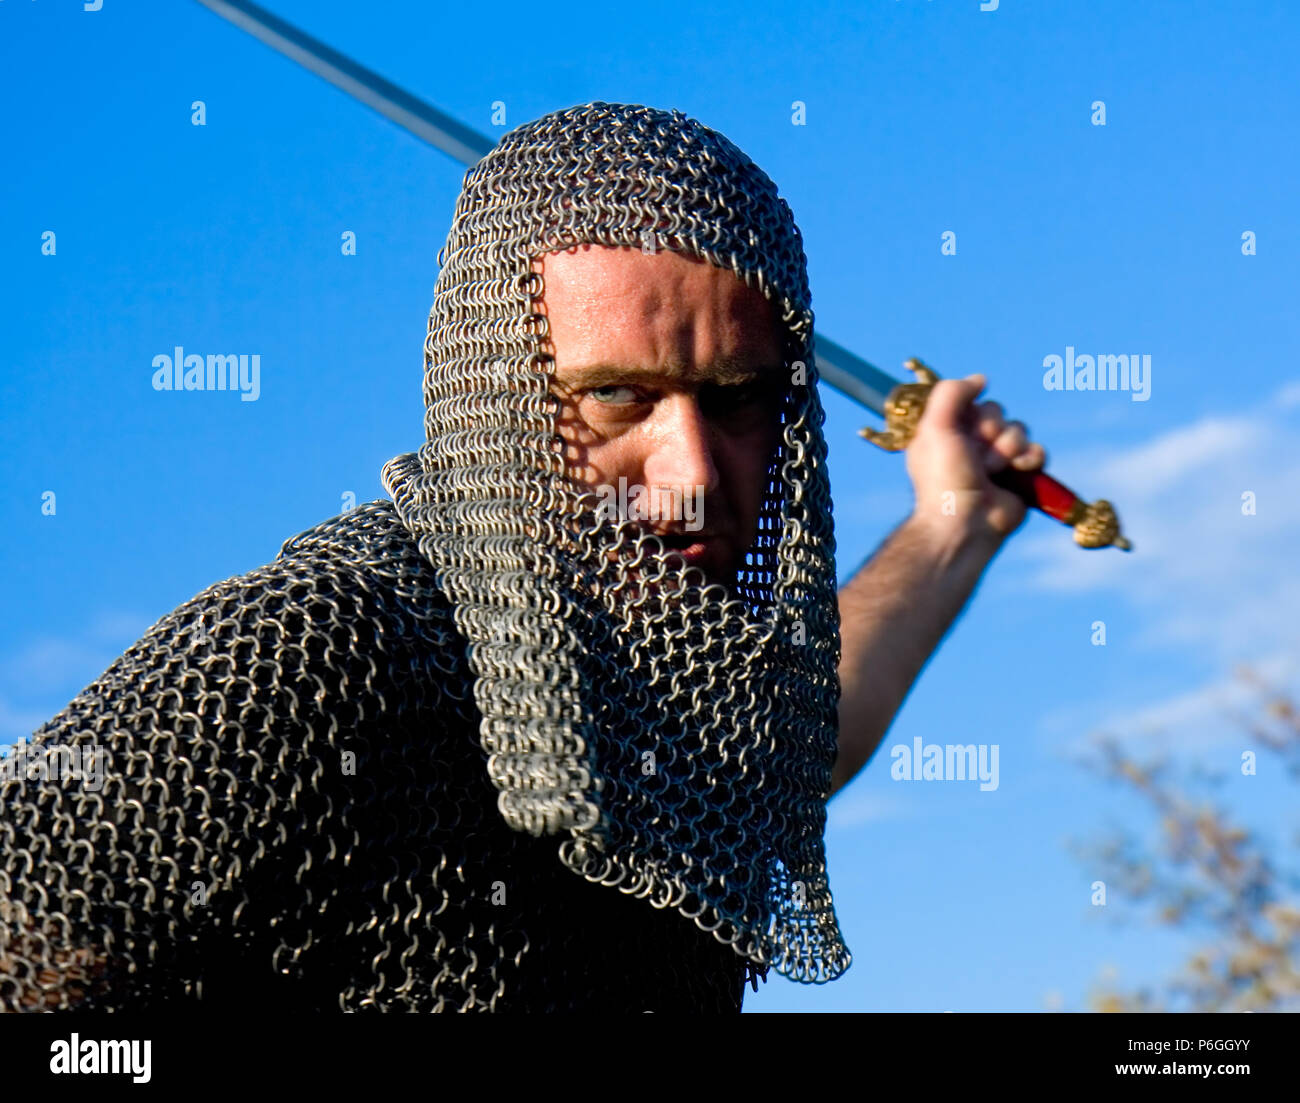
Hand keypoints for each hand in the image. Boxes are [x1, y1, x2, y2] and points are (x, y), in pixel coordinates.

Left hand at [903, 373, 1046, 550]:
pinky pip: (1037, 451)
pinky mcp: (1020, 476)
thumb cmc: (944, 478)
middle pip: (997, 412)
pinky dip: (1031, 458)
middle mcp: (971, 443)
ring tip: (993, 469)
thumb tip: (980, 379)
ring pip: (1019, 429)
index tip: (962, 429)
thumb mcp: (935, 427)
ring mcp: (997, 460)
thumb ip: (951, 393)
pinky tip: (1018, 471)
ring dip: (1009, 446)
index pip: (971, 401)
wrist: (966, 523)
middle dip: (992, 429)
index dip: (973, 412)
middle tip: (977, 453)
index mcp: (947, 431)